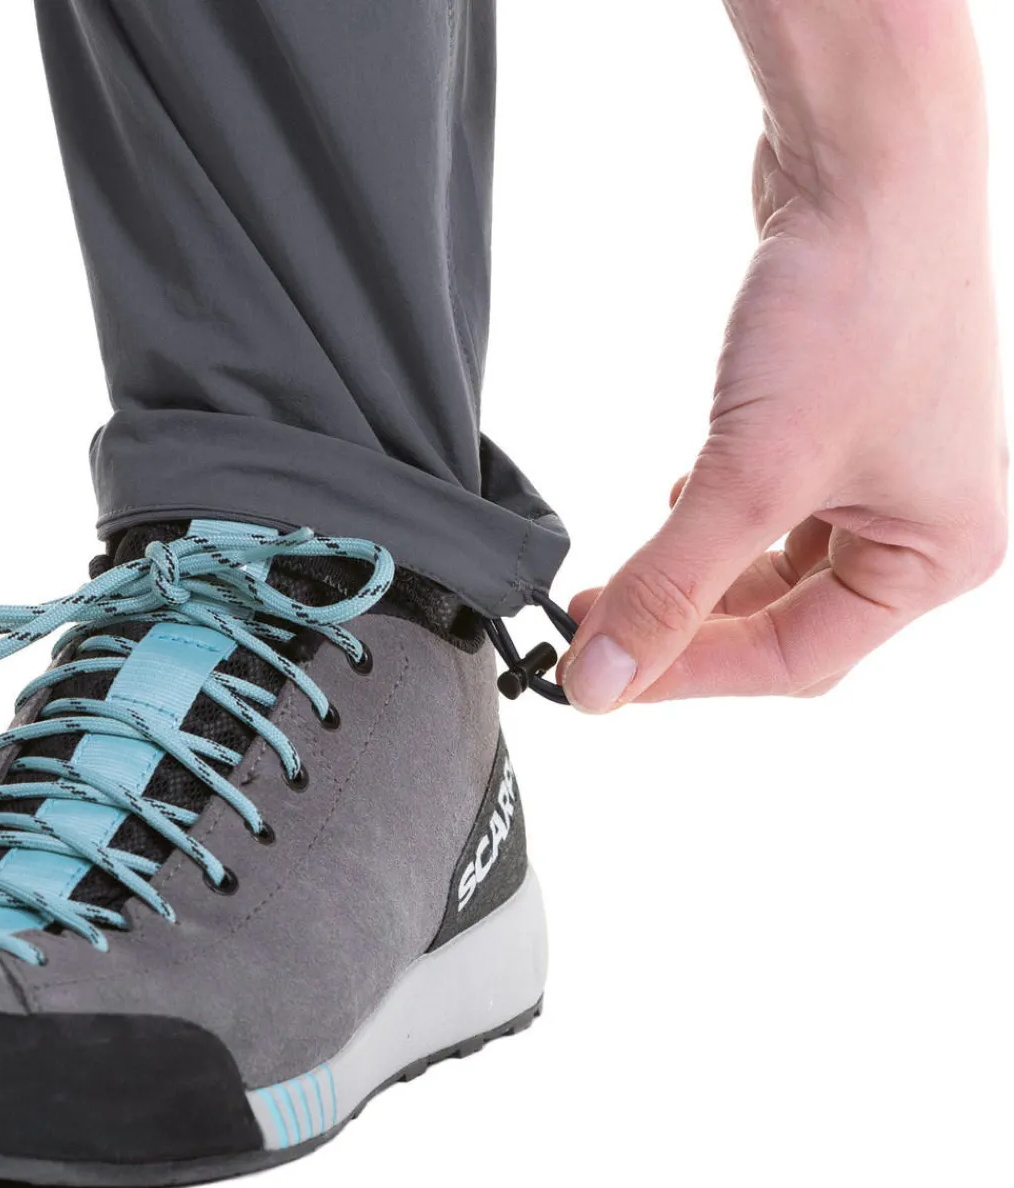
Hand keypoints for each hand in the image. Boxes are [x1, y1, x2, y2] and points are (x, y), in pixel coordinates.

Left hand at [560, 128, 1006, 711]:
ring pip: (764, 568)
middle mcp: (919, 525)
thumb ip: (668, 586)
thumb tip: (598, 683)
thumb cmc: (852, 304)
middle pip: (779, 621)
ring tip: (628, 567)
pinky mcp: (834, 429)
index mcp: (936, 557)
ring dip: (692, 572)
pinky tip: (679, 499)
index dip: (687, 674)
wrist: (868, 158)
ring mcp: (878, 475)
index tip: (599, 678)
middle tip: (596, 626)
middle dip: (686, 625)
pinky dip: (712, 518)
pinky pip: (763, 508)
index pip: (793, 661)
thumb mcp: (749, 473)